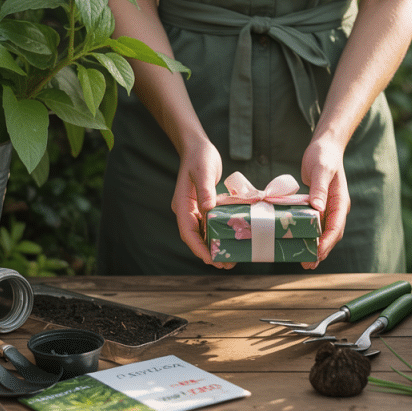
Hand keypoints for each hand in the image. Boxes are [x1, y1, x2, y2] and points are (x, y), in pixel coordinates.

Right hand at [171, 138, 233, 268]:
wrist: (197, 147)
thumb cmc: (200, 156)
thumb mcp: (204, 171)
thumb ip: (205, 190)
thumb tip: (208, 209)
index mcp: (182, 204)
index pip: (187, 231)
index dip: (198, 247)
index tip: (210, 258)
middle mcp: (186, 210)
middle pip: (194, 237)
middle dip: (207, 252)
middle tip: (224, 264)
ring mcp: (194, 210)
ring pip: (202, 234)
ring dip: (213, 246)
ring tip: (229, 259)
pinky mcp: (203, 207)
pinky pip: (209, 225)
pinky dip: (217, 234)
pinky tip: (229, 241)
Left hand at [301, 138, 350, 269]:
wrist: (325, 146)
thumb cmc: (323, 155)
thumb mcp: (321, 170)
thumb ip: (319, 189)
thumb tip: (318, 209)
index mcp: (340, 201)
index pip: (336, 227)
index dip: (327, 242)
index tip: (317, 253)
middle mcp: (336, 208)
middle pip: (332, 234)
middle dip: (321, 251)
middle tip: (308, 264)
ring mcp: (328, 208)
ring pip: (324, 232)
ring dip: (315, 246)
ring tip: (304, 261)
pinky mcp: (318, 206)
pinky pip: (315, 224)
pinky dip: (309, 235)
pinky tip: (299, 242)